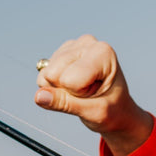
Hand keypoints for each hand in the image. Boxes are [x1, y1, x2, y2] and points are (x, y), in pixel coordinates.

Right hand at [35, 35, 153, 155]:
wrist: (117, 110)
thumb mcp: (93, 113)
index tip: (95, 94)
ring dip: (61, 89)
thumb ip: (65, 104)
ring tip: (83, 90)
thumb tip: (38, 96)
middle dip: (66, 91)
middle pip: (53, 74)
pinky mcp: (62, 53)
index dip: (78, 94)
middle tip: (87, 94)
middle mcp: (87, 43)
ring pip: (46, 75)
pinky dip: (56, 86)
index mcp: (102, 52)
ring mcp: (73, 46)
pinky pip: (43, 75)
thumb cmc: (112, 111)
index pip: (68, 79)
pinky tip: (75, 85)